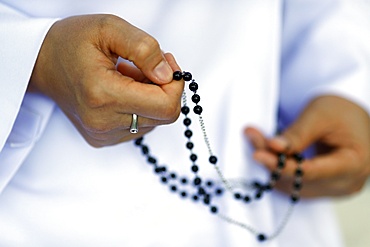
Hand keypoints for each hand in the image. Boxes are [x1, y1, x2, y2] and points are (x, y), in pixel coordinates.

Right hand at [29, 14, 183, 146]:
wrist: (42, 63)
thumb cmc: (71, 43)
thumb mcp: (109, 28)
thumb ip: (145, 49)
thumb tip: (168, 75)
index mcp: (103, 95)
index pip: (165, 107)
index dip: (175, 85)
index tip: (167, 64)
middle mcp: (103, 122)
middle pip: (163, 116)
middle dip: (164, 89)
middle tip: (146, 66)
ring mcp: (103, 134)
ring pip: (153, 121)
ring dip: (150, 97)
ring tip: (128, 77)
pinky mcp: (103, 138)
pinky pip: (139, 126)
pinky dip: (139, 107)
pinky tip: (123, 91)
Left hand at [245, 96, 369, 197]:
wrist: (350, 119)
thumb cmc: (342, 112)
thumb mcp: (321, 114)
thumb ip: (298, 133)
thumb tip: (272, 146)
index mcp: (354, 164)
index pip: (312, 172)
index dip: (282, 165)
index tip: (258, 154)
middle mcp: (345, 183)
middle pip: (299, 180)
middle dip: (272, 161)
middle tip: (253, 137)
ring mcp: (332, 189)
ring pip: (292, 185)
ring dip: (271, 165)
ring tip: (257, 139)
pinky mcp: (319, 188)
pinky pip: (292, 184)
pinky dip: (277, 169)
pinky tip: (266, 151)